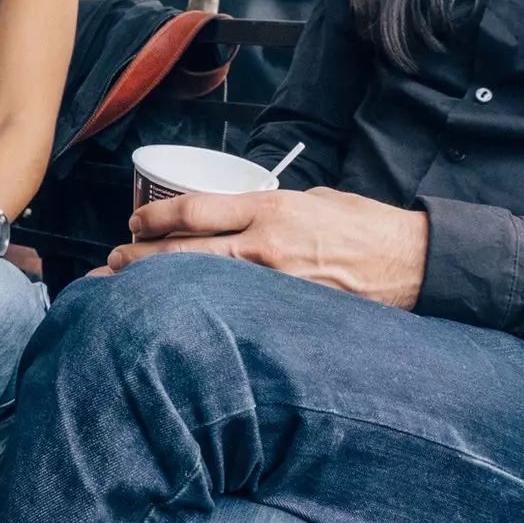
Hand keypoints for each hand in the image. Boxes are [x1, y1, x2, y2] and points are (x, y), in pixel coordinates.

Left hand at [107, 188, 429, 310]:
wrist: (413, 262)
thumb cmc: (364, 226)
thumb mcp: (310, 199)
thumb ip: (267, 209)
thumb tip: (232, 219)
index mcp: (270, 207)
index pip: (193, 210)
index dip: (153, 216)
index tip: (134, 220)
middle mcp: (265, 245)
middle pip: (182, 253)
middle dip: (137, 258)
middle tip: (111, 262)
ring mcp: (275, 285)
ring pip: (200, 287)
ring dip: (158, 291)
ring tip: (125, 294)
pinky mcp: (287, 315)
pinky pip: (233, 315)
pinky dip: (201, 316)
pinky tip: (179, 323)